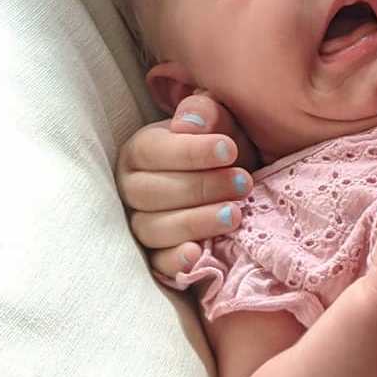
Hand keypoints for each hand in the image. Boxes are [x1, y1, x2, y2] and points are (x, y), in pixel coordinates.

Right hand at [115, 94, 257, 276]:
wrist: (237, 181)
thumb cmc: (225, 147)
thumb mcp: (222, 122)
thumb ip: (206, 113)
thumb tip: (190, 123)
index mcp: (141, 150)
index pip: (152, 152)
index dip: (190, 152)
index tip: (229, 150)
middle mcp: (131, 188)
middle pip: (151, 193)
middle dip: (201, 188)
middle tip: (244, 183)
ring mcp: (139, 224)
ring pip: (153, 228)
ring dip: (195, 221)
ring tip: (235, 214)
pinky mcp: (154, 255)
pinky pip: (156, 264)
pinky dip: (175, 261)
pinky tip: (198, 254)